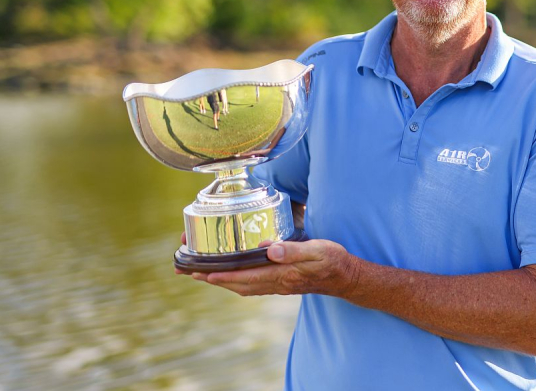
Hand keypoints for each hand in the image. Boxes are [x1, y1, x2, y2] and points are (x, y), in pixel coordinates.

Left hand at [187, 238, 359, 297]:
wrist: (345, 277)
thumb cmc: (332, 261)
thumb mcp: (317, 250)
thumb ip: (293, 250)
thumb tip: (269, 249)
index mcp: (282, 274)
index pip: (246, 276)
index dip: (223, 275)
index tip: (203, 272)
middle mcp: (276, 282)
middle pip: (238, 284)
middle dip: (213, 278)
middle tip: (190, 271)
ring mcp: (278, 285)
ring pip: (243, 286)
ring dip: (221, 281)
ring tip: (202, 273)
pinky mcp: (281, 283)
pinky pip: (252, 285)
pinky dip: (236, 281)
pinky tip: (232, 275)